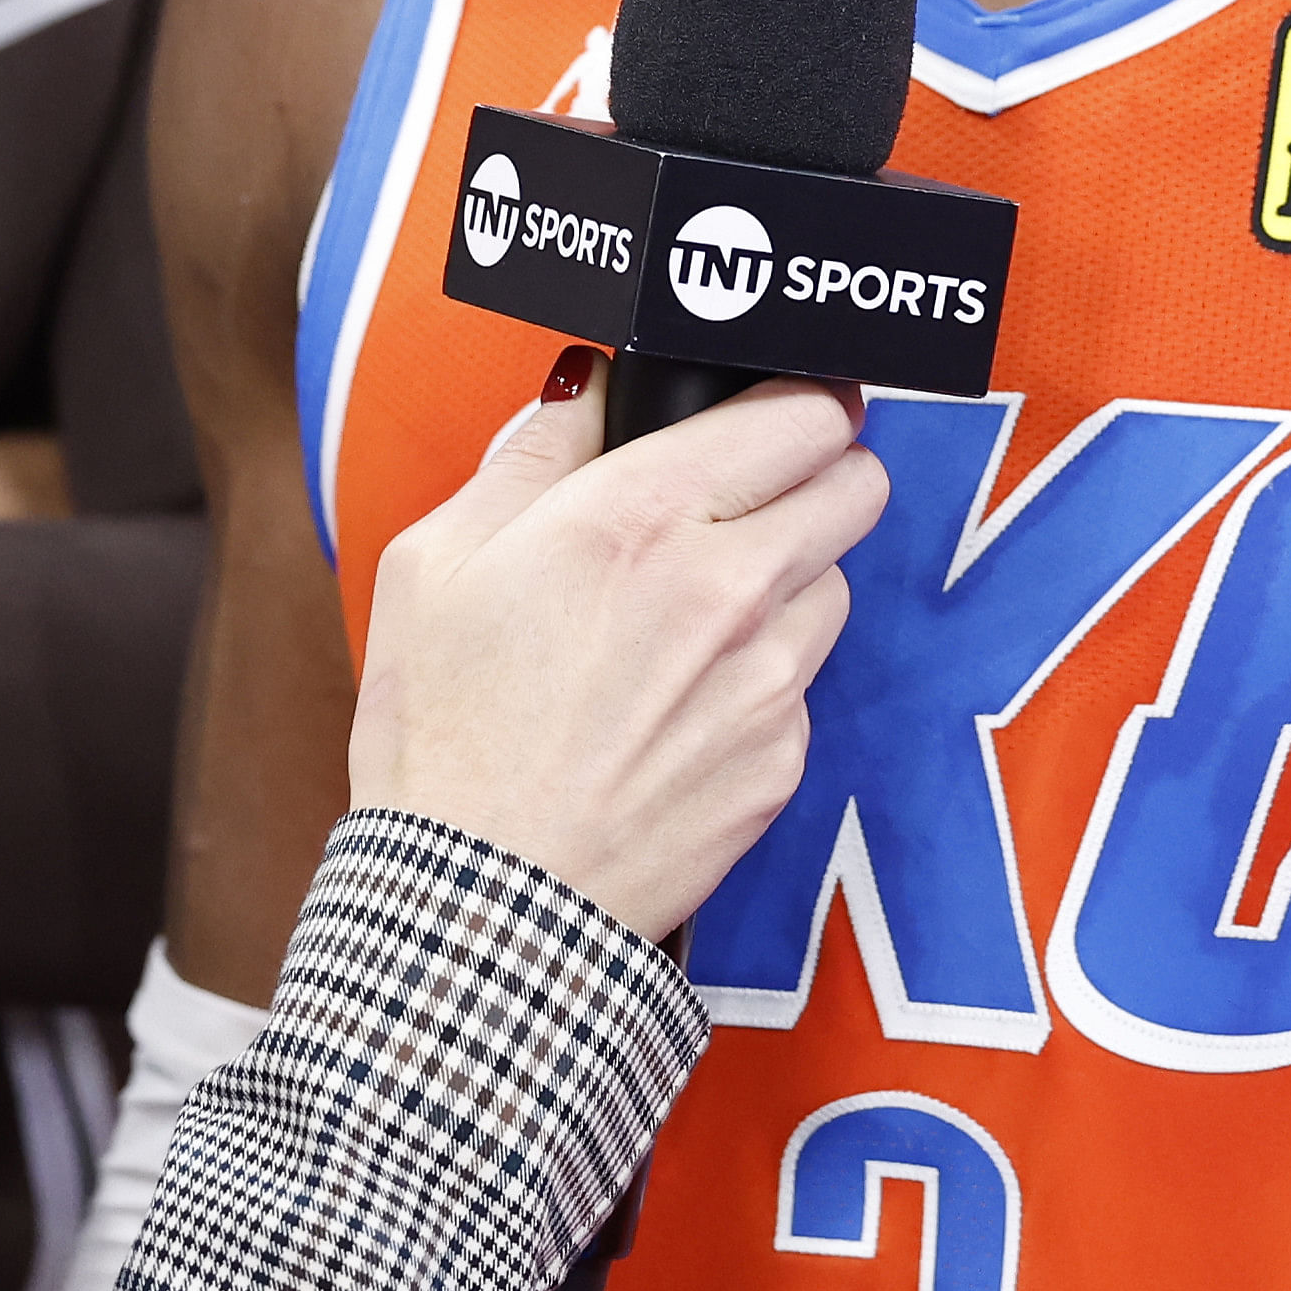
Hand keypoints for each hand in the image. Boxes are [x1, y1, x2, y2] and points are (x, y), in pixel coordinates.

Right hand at [350, 363, 877, 939]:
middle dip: (819, 472)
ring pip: (836, 583)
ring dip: (791, 579)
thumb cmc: (442, 736)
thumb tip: (586, 387)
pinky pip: (804, 684)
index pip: (803, 411)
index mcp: (640, 515)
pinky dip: (763, 678)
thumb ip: (529, 454)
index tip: (776, 408)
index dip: (797, 400)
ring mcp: (767, 679)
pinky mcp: (783, 760)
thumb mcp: (434, 561)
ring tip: (699, 614)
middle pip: (856, 483)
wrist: (478, 904)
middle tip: (761, 491)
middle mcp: (727, 587)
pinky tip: (683, 705)